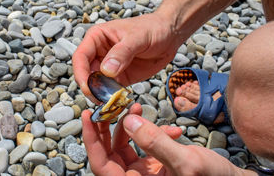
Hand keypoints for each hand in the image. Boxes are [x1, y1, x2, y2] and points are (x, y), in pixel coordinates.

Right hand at [73, 12, 180, 100]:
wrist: (169, 35)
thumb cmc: (152, 28)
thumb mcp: (138, 37)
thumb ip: (122, 52)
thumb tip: (106, 70)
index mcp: (97, 37)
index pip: (81, 57)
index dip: (81, 73)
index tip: (87, 87)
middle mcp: (99, 52)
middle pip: (86, 73)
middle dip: (91, 88)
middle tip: (100, 99)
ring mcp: (108, 66)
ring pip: (97, 84)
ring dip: (101, 95)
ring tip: (111, 102)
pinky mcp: (119, 78)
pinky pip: (111, 90)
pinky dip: (112, 98)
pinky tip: (118, 102)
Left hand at [82, 103, 249, 175]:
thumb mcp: (185, 163)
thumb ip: (155, 142)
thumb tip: (128, 121)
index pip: (101, 165)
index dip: (91, 140)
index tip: (88, 115)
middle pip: (111, 152)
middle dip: (111, 126)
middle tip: (113, 104)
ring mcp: (146, 174)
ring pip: (128, 145)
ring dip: (134, 126)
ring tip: (140, 109)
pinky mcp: (157, 166)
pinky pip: (147, 146)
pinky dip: (156, 134)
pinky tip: (172, 130)